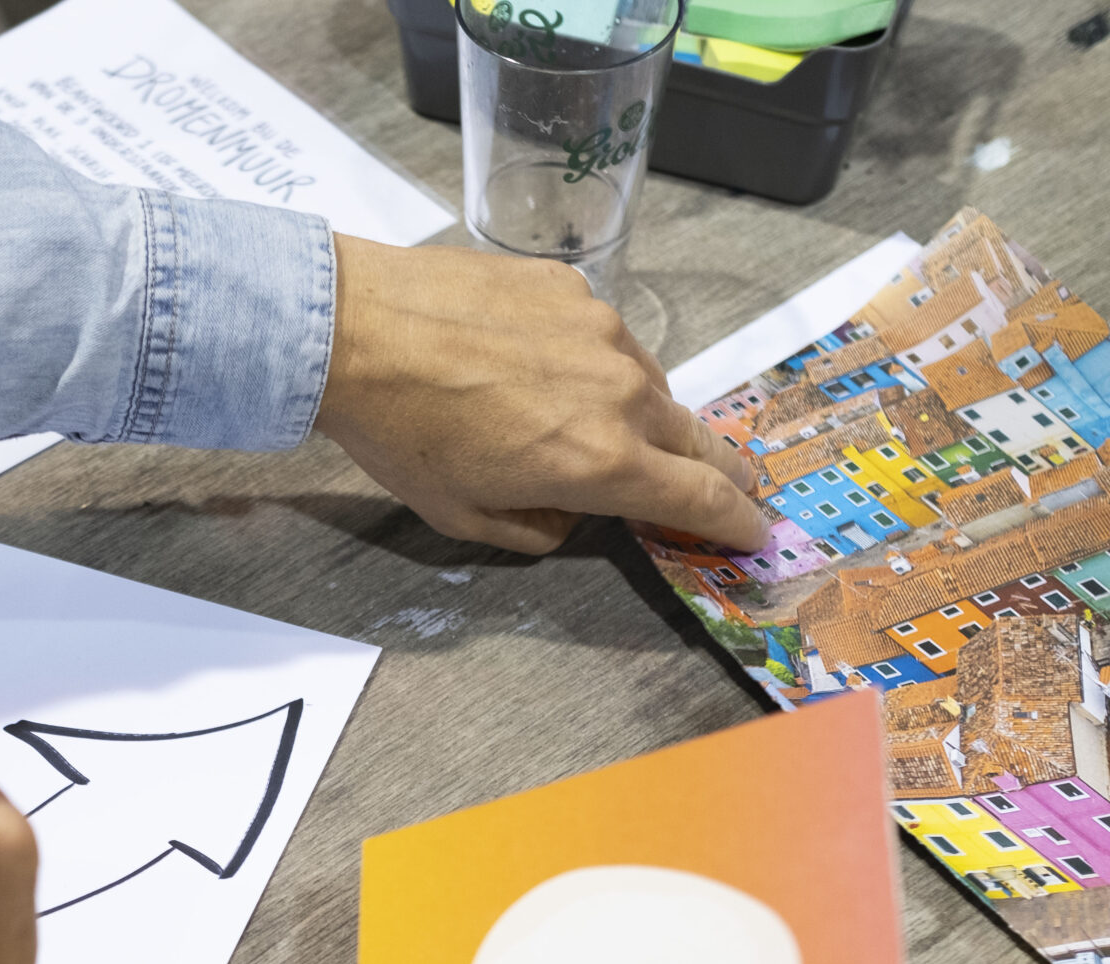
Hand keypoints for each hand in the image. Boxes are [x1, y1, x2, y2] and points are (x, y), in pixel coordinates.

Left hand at [314, 236, 768, 555]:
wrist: (354, 328)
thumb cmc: (401, 434)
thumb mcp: (464, 516)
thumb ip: (538, 527)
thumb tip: (573, 513)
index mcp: (603, 461)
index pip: (702, 498)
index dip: (737, 522)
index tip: (755, 533)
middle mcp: (621, 391)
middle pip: (698, 438)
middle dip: (718, 471)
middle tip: (725, 488)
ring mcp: (601, 329)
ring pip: (649, 383)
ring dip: (641, 413)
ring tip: (596, 425)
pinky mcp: (570, 285)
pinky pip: (602, 335)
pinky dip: (589, 361)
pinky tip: (536, 365)